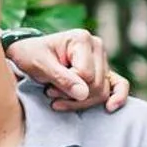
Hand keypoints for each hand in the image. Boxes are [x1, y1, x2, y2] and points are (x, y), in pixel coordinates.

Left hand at [4, 29, 128, 112]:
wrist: (27, 54)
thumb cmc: (31, 55)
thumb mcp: (39, 65)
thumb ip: (61, 78)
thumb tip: (84, 93)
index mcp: (81, 39)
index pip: (85, 74)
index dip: (67, 86)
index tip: (48, 87)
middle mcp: (96, 47)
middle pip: (96, 85)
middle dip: (72, 96)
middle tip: (50, 93)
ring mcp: (101, 60)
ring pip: (102, 91)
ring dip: (80, 101)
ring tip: (58, 98)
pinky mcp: (103, 72)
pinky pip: (118, 85)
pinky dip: (117, 97)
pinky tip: (110, 108)